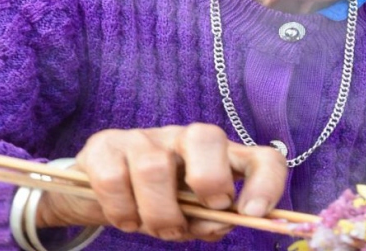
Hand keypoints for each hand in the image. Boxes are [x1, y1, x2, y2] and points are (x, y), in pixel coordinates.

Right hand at [35, 124, 287, 241]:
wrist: (99, 194)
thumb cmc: (159, 205)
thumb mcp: (190, 219)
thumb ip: (209, 222)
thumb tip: (223, 222)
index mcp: (218, 157)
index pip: (260, 157)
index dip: (267, 182)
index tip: (253, 213)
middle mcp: (183, 138)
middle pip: (206, 136)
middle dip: (209, 179)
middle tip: (200, 211)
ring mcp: (143, 138)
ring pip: (154, 167)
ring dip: (158, 213)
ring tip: (157, 229)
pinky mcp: (104, 146)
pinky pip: (113, 178)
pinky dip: (121, 211)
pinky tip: (125, 220)